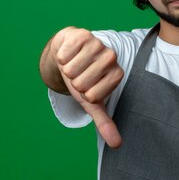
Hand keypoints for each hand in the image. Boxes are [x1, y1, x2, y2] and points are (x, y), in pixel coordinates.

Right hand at [50, 27, 123, 147]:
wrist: (70, 53)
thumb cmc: (83, 79)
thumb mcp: (92, 102)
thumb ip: (105, 122)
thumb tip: (117, 145)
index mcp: (117, 75)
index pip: (92, 96)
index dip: (83, 93)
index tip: (88, 85)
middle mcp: (111, 58)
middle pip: (80, 83)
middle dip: (74, 81)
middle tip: (79, 73)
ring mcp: (98, 44)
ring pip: (71, 70)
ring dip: (67, 68)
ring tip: (74, 63)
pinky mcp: (82, 34)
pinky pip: (64, 55)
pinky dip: (61, 56)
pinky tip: (69, 52)